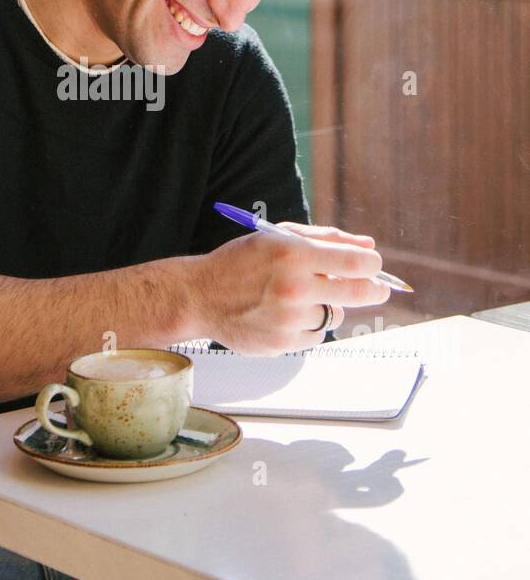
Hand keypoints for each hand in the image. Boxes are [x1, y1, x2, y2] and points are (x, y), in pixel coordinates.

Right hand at [190, 222, 390, 354]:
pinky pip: (317, 335)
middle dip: (375, 289)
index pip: (356, 263)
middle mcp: (294, 287)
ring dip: (329, 306)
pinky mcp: (283, 343)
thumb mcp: (278, 236)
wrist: (200, 296)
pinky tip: (286, 315)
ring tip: (301, 298)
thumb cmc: (241, 261)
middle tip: (379, 288)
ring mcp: (289, 319)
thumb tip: (367, 245)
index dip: (373, 264)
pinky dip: (310, 325)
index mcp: (293, 254)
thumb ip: (325, 238)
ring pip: (335, 315)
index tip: (374, 265)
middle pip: (358, 292)